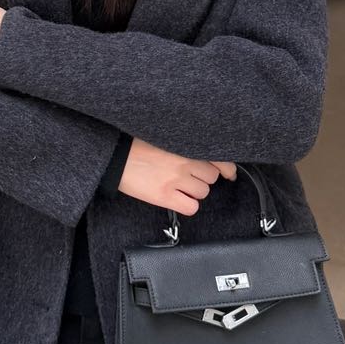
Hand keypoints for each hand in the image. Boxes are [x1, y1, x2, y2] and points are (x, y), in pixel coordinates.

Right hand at [116, 137, 236, 214]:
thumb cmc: (136, 145)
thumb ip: (185, 144)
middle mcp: (185, 160)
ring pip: (203, 192)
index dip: (227, 168)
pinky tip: (176, 198)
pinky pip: (191, 207)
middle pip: (211, 177)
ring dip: (194, 191)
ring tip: (178, 186)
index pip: (220, 158)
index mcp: (186, 143)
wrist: (115, 156)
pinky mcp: (166, 196)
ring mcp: (176, 179)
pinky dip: (187, 205)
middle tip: (189, 177)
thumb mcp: (164, 136)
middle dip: (202, 178)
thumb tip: (203, 156)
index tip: (229, 173)